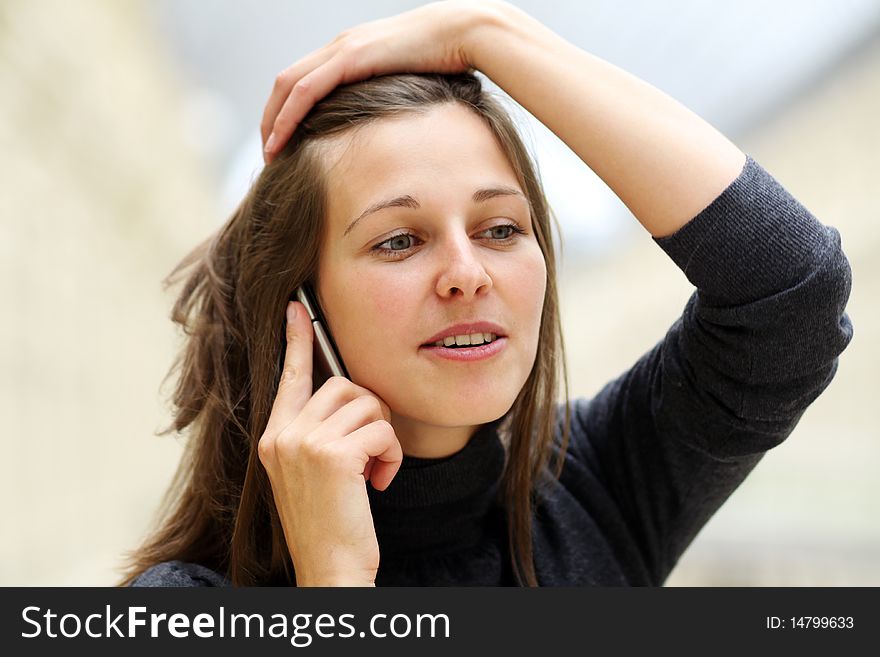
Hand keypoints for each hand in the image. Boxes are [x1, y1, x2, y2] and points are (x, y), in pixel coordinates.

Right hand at [258, 301, 402, 585]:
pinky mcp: (332, 456)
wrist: (330, 570)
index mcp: (274, 436)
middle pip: (344, 385)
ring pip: (367, 404)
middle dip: (371, 413)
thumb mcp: (313, 472)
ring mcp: (303, 444)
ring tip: (374, 471)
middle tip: (372, 452)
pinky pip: (382, 430)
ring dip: (384, 437)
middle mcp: (282, 435)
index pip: (289, 375)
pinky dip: (392, 456)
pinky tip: (380, 483)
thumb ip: (319, 432)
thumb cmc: (330, 523)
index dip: (297, 340)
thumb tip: (350, 393)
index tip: (297, 309)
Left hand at [261, 0, 492, 162]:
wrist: (464, 32)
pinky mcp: (350, 58)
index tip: (285, 143)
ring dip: (273, 122)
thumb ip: (392, 99)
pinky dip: (287, 116)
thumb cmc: (448, 60)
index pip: (303, 82)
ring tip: (270, 154)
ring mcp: (342, 49)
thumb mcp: (411, 84)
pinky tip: (279, 139)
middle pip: (286, 83)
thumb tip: (393, 129)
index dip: (286, 112)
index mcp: (350, 52)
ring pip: (288, 86)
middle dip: (271, 119)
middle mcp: (339, 47)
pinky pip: (306, 90)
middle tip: (269, 154)